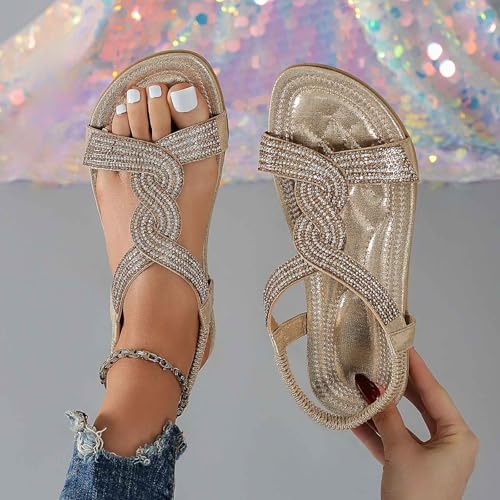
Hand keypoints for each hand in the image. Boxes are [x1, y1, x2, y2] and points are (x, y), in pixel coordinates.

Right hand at [353, 349, 478, 499]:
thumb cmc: (417, 494)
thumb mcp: (400, 450)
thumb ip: (386, 416)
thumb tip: (371, 386)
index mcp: (457, 436)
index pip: (435, 393)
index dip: (418, 369)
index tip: (405, 346)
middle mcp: (448, 443)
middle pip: (422, 405)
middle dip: (400, 385)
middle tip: (385, 359)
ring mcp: (430, 455)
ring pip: (405, 423)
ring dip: (384, 408)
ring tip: (368, 382)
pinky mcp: (413, 467)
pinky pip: (395, 441)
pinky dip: (378, 431)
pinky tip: (357, 417)